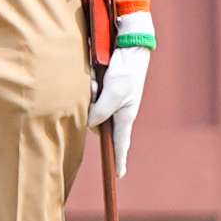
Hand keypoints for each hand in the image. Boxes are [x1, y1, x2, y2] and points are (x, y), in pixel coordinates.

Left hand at [87, 35, 152, 150]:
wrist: (130, 47)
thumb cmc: (127, 70)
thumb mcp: (114, 93)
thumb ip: (101, 111)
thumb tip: (90, 123)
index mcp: (126, 116)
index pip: (122, 143)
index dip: (120, 159)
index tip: (119, 174)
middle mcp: (118, 110)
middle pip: (98, 122)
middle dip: (92, 111)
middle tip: (97, 91)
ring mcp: (111, 99)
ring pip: (92, 107)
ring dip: (92, 95)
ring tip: (98, 80)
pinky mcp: (105, 88)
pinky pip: (92, 93)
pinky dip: (92, 86)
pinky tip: (96, 75)